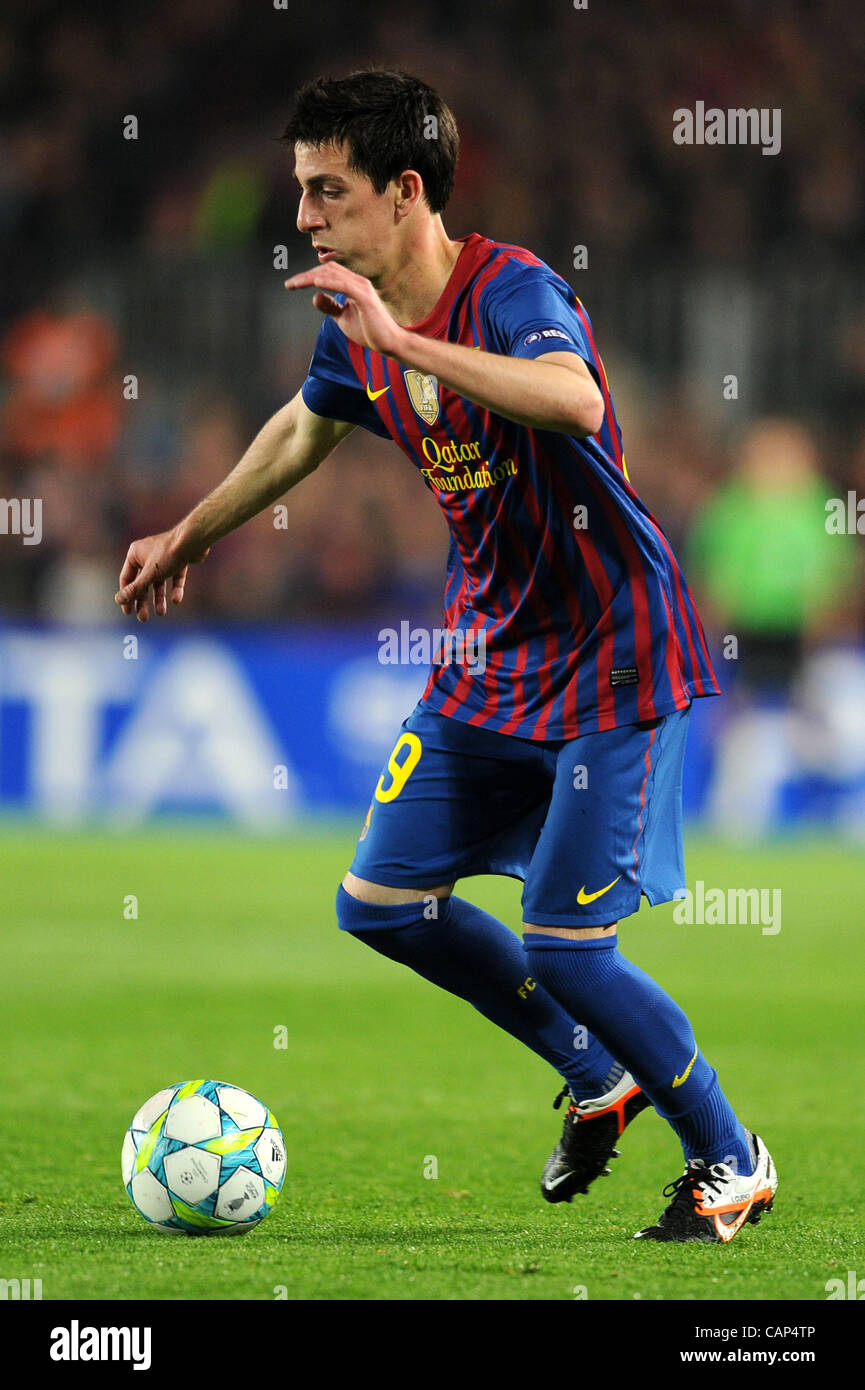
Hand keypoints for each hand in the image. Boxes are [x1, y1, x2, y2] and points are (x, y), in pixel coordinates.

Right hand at [115, 527, 209, 622]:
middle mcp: (147, 554)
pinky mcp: (179, 560)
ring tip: (161, 613)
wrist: (194, 541)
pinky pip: (174, 577)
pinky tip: (176, 599)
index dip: (127, 596)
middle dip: (143, 601)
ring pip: (158, 582)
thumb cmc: (168, 554)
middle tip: (143, 618)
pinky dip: (175, 589)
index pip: (126, 578)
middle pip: (142, 582)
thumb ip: (135, 589)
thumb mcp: (149, 575)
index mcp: (135, 553)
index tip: (128, 612)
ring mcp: (164, 557)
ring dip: (159, 598)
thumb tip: (119, 600)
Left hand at [284, 263, 403, 357]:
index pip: (328, 273)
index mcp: (353, 284)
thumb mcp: (343, 318)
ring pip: (333, 275)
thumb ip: (330, 307)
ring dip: (312, 278)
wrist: (389, 343)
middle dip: (306, 275)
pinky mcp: (365, 297)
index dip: (309, 276)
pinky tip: (315, 283)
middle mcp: (358, 282)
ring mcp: (362, 288)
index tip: (292, 284)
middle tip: (290, 284)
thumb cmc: (369, 330)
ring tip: (296, 283)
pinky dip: (329, 282)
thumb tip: (314, 296)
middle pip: (328, 270)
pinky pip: (344, 285)